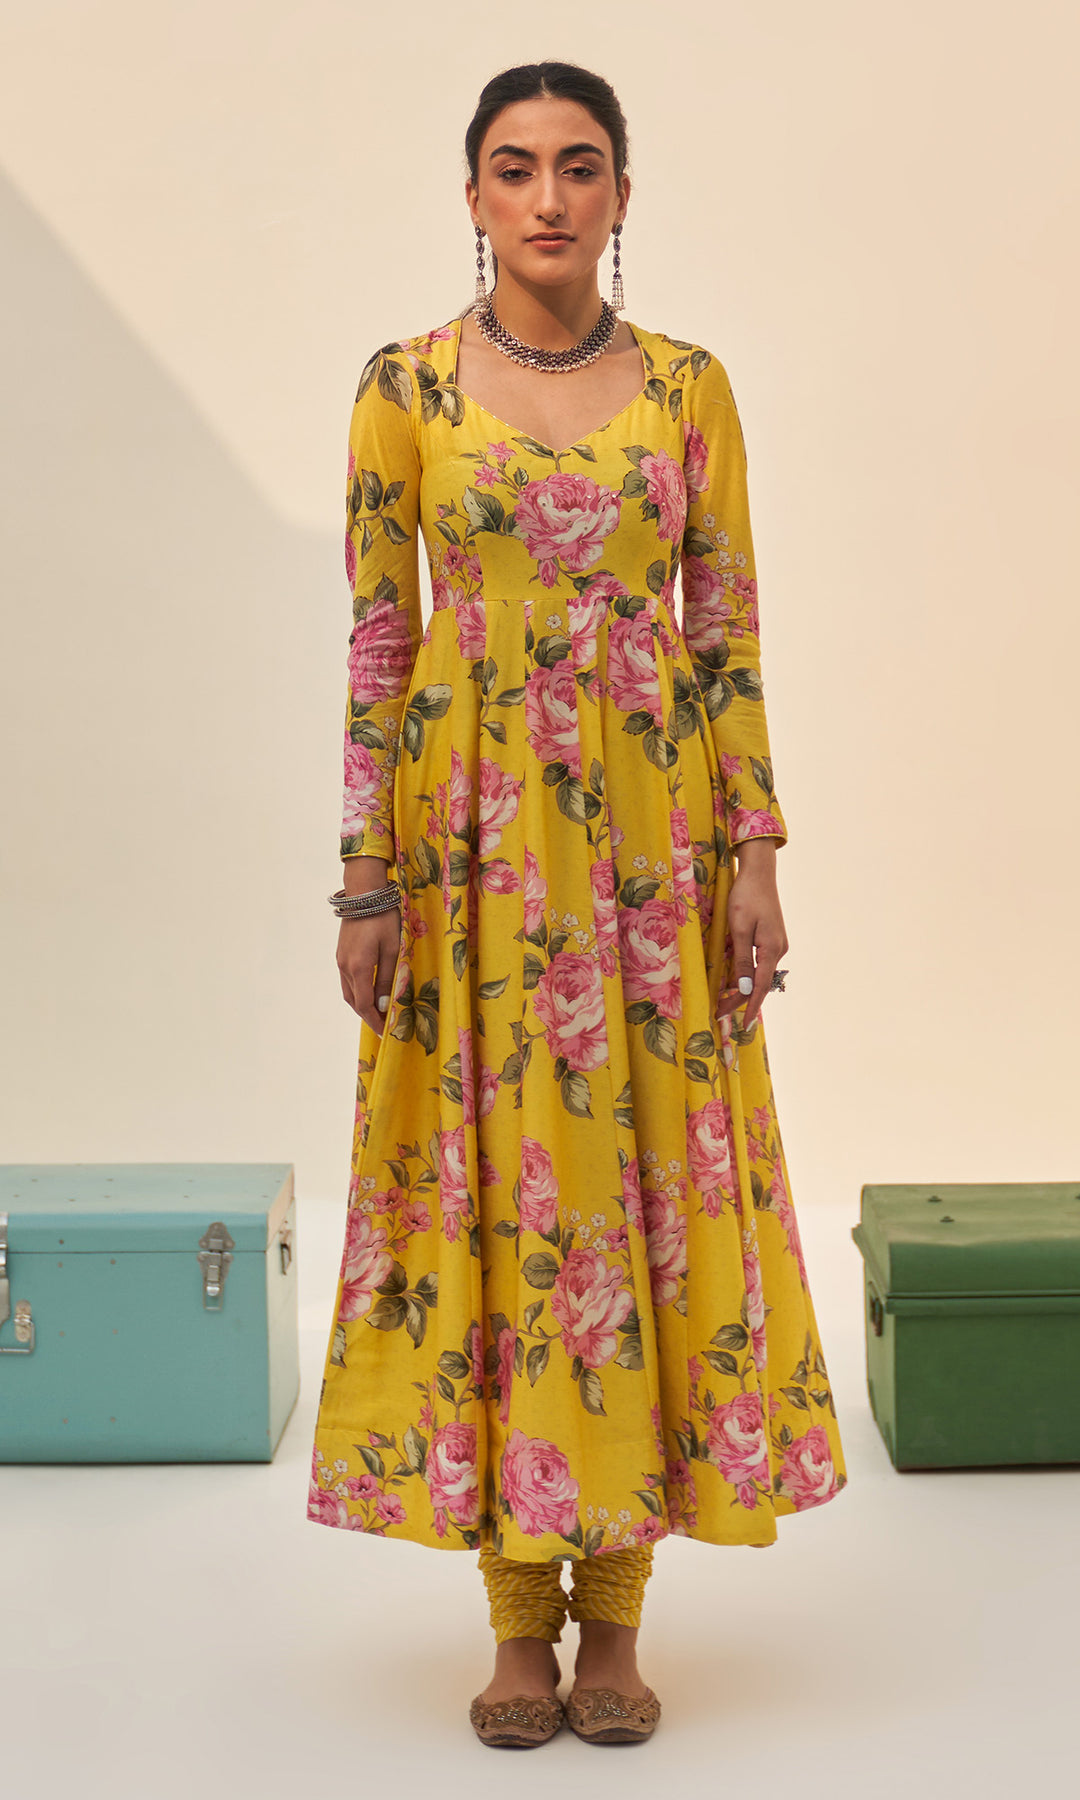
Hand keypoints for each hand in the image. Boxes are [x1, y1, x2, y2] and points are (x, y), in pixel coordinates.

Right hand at [336, 908, 401, 1034]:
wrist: (364, 894)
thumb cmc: (383, 918)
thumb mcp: (392, 949)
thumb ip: (387, 978)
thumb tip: (384, 1004)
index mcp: (358, 967)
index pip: (364, 1004)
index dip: (374, 1020)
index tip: (384, 1032)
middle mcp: (345, 966)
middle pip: (354, 1001)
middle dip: (368, 1015)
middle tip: (383, 1025)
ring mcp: (340, 960)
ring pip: (349, 991)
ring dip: (362, 1004)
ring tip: (378, 1011)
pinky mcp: (341, 953)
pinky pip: (348, 980)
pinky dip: (358, 990)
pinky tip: (370, 991)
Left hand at [714, 843, 788, 1030]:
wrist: (758, 872)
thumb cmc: (745, 897)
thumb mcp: (739, 929)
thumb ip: (741, 960)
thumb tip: (743, 988)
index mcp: (771, 949)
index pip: (759, 986)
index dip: (750, 1006)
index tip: (744, 1024)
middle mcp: (777, 950)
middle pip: (759, 982)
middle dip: (740, 999)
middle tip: (720, 1012)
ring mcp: (776, 944)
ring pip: (758, 972)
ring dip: (741, 986)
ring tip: (723, 1000)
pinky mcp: (771, 937)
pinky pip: (758, 961)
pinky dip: (745, 972)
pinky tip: (732, 978)